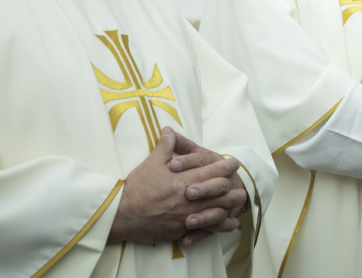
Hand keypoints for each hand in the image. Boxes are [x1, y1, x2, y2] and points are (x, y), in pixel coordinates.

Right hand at [108, 128, 246, 246]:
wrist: (120, 215)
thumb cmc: (136, 188)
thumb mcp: (151, 163)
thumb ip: (165, 147)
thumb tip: (169, 130)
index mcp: (186, 179)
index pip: (216, 170)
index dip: (228, 166)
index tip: (234, 163)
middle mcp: (192, 199)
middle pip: (221, 193)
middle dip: (233, 188)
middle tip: (240, 186)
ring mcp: (188, 216)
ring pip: (218, 212)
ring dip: (230, 208)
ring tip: (238, 204)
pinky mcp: (181, 230)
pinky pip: (206, 230)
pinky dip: (218, 227)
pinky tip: (226, 224)